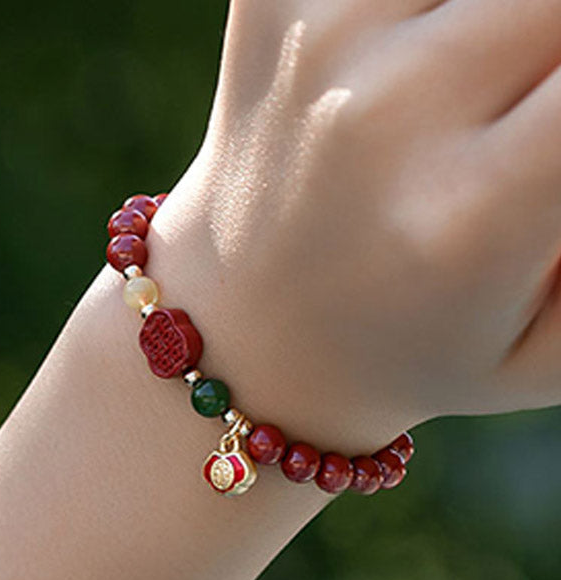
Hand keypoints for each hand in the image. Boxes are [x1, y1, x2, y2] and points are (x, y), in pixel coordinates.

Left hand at [147, 0, 560, 452]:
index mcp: (472, 219)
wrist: (246, 331)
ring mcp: (321, 39)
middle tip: (525, 112)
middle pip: (559, 1)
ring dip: (515, 19)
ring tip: (493, 81)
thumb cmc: (411, 345)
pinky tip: (434, 43)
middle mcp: (387, 115)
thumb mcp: (550, 349)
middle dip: (558, 47)